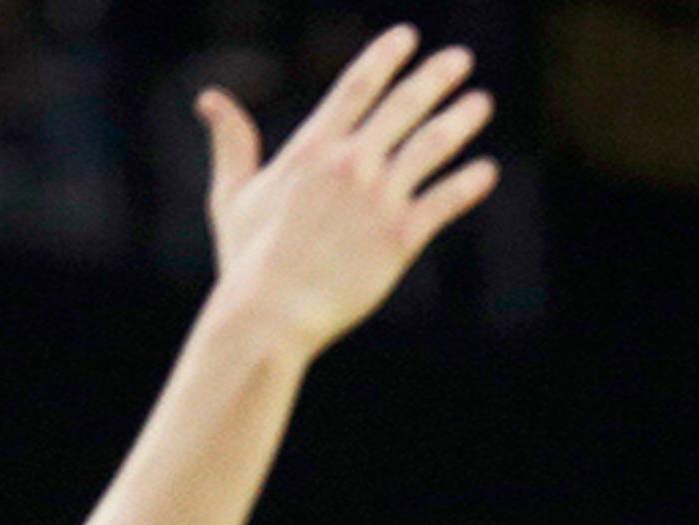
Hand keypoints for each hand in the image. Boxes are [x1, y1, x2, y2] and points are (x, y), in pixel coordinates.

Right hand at [201, 26, 496, 353]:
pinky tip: (488, 170)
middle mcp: (350, 162)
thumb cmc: (248, 260)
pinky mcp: (400, 237)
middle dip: (434, 77)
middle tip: (460, 59)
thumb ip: (232, 143)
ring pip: (430, 146)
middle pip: (402, 105)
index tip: (408, 37)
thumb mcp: (233, 193)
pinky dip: (468, 184)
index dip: (386, 57)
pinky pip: (443, 201)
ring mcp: (378, 198)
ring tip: (481, 102)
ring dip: (460, 120)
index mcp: (313, 146)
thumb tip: (210, 98)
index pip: (357, 85)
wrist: (272, 311)